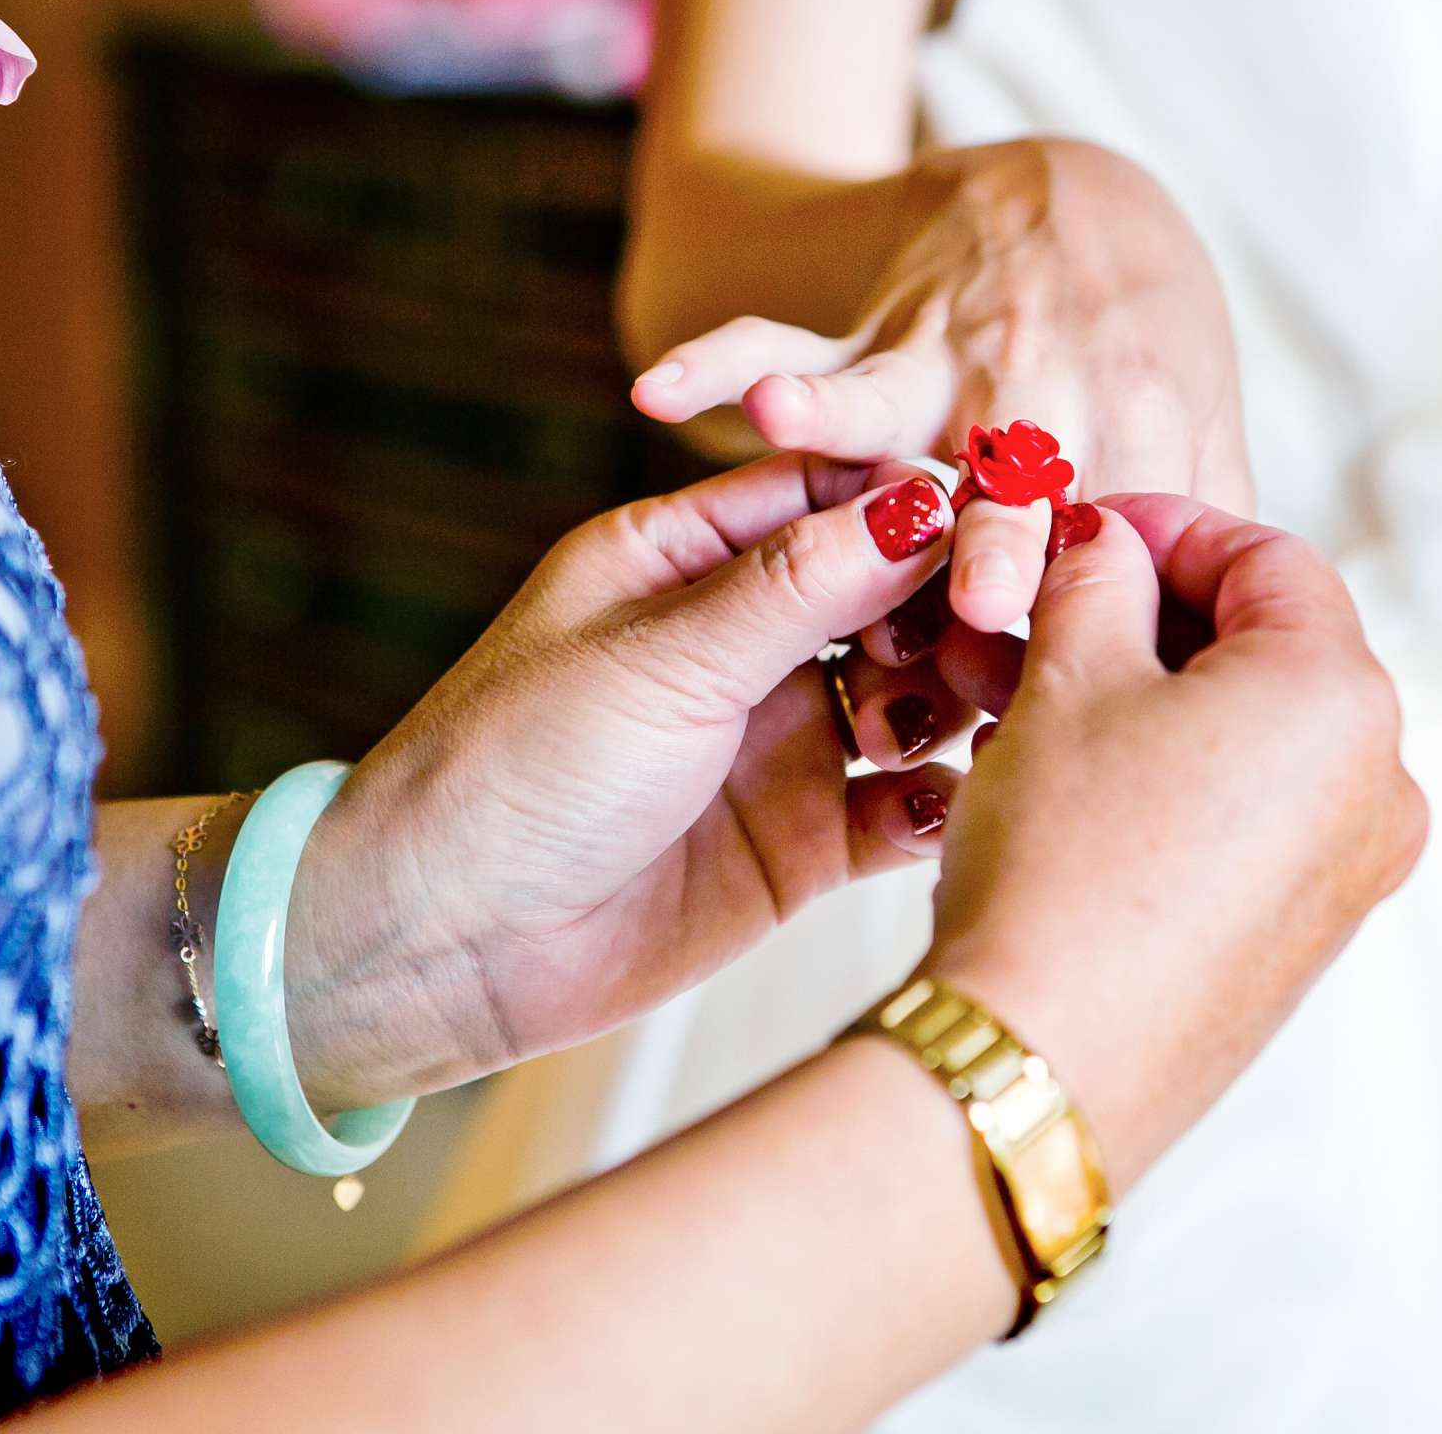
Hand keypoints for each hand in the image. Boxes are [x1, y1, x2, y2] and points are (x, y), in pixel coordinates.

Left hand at [279, 455, 977, 1102]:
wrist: (444, 946)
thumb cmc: (512, 772)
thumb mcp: (662, 659)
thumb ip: (799, 587)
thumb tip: (923, 499)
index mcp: (685, 559)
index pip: (830, 496)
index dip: (916, 501)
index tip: (995, 517)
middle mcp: (741, 642)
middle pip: (890, 593)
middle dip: (952, 605)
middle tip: (997, 629)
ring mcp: (776, 742)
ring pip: (914, 696)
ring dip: (958, 699)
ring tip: (978, 712)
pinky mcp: (800, 842)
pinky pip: (901, 807)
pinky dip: (939, 801)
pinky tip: (949, 803)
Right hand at [630, 139, 1253, 633]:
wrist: (1073, 197)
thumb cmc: (1142, 346)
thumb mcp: (1196, 433)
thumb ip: (1205, 536)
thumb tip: (1212, 661)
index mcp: (1127, 443)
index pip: (1109, 558)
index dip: (1093, 635)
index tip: (1076, 720)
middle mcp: (1037, 403)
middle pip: (1012, 489)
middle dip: (995, 542)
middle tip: (979, 602)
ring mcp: (945, 364)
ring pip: (889, 403)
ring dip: (833, 414)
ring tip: (782, 418)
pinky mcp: (871, 333)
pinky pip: (786, 339)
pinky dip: (724, 358)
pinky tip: (660, 388)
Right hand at [911, 497, 1427, 1191]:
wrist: (1042, 1055)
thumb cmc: (1062, 863)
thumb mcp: (1065, 679)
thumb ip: (1097, 578)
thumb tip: (1107, 545)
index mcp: (1343, 695)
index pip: (1267, 557)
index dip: (1165, 527)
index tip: (1082, 531)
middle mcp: (1380, 782)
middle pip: (1272, 646)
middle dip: (1157, 615)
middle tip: (1053, 610)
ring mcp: (1353, 870)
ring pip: (1258, 734)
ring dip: (1160, 697)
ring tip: (1046, 698)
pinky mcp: (1306, 936)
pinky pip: (1255, 815)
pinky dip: (1181, 776)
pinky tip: (1083, 786)